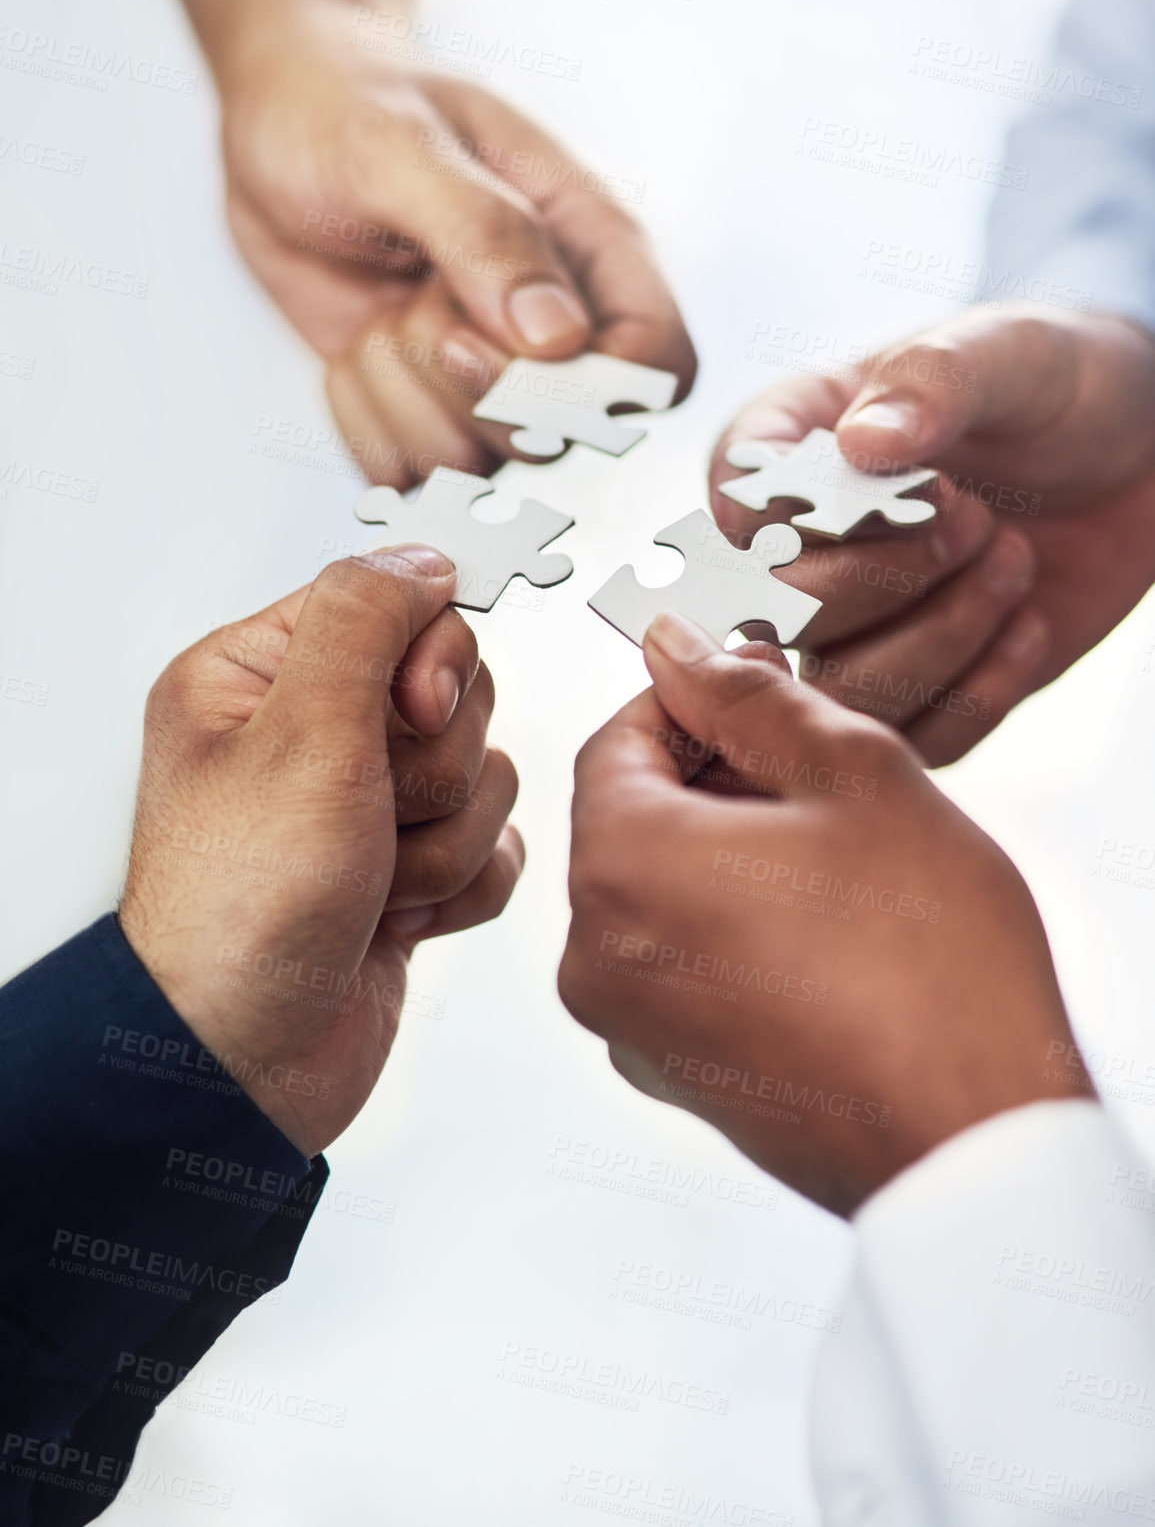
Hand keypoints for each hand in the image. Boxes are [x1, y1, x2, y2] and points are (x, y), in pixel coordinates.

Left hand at [119, 544, 521, 1156]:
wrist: (245, 1062)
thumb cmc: (240, 913)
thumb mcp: (300, 733)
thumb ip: (365, 620)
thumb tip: (421, 556)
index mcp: (261, 678)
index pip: (399, 607)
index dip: (428, 663)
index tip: (406, 717)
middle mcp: (312, 734)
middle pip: (455, 692)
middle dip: (435, 768)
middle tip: (373, 812)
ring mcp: (362, 806)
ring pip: (484, 772)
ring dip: (443, 839)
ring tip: (374, 881)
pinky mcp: (405, 870)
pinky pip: (494, 843)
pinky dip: (460, 885)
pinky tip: (400, 917)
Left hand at [221, 0, 695, 485]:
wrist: (279, 118)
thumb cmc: (347, 103)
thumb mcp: (402, 144)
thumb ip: (486, 232)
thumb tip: (558, 338)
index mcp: (592, 246)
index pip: (660, 365)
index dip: (589, 392)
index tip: (488, 344)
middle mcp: (559, 328)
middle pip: (557, 438)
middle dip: (462, 383)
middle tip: (415, 295)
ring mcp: (495, 380)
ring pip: (473, 464)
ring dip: (400, 395)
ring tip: (381, 311)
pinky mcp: (429, 411)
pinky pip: (403, 471)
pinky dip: (360, 415)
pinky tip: (355, 345)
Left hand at [559, 613, 1087, 1215]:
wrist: (975, 1140)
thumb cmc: (931, 963)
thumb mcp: (854, 776)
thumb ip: (749, 696)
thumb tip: (679, 648)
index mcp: (621, 866)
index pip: (615, 741)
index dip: (690, 703)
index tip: (758, 693)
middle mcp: (596, 954)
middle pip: (632, 819)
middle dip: (716, 779)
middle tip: (819, 777)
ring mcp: (629, 1028)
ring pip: (660, 892)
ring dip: (731, 854)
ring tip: (837, 860)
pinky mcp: (674, 1077)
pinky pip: (680, 963)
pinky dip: (731, 927)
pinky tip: (825, 933)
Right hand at [709, 307, 1154, 763]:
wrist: (1137, 453)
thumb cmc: (1048, 382)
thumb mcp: (1002, 352)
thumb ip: (931, 382)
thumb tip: (861, 443)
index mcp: (782, 454)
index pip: (737, 507)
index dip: (813, 517)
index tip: (919, 481)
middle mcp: (796, 553)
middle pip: (775, 617)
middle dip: (886, 576)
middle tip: (978, 518)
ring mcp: (852, 633)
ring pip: (842, 694)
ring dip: (940, 637)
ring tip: (1014, 560)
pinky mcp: (918, 692)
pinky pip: (919, 738)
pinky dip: (983, 690)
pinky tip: (1029, 620)